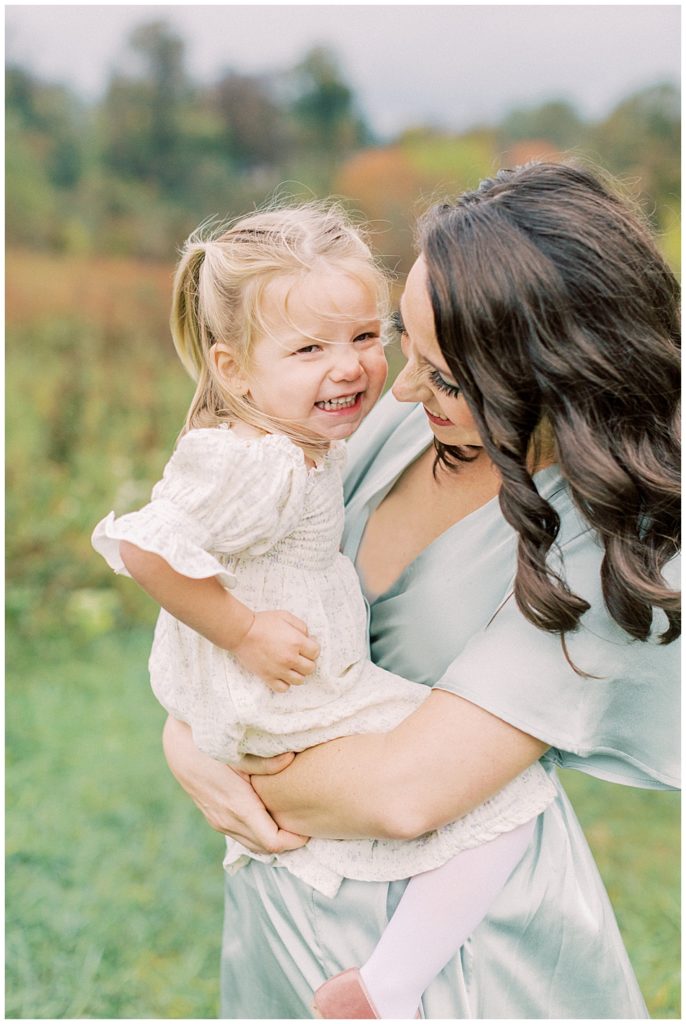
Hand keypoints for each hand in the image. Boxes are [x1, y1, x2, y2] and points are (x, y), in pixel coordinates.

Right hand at [162, 717, 307, 853]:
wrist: (178, 746)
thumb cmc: (210, 746)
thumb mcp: (238, 751)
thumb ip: (265, 761)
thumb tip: (291, 760)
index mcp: (238, 807)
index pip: (273, 842)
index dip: (295, 840)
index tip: (310, 827)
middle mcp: (228, 820)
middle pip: (265, 848)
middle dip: (288, 843)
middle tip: (307, 825)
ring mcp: (219, 821)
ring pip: (252, 844)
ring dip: (272, 839)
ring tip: (292, 822)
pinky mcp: (214, 817)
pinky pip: (241, 835)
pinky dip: (258, 833)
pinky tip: (269, 816)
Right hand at [232, 610, 319, 692]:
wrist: (242, 633)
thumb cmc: (263, 623)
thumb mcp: (285, 616)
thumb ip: (301, 626)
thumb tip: (308, 638)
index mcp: (296, 642)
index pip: (316, 652)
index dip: (312, 648)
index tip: (307, 646)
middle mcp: (290, 658)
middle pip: (310, 668)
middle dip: (307, 661)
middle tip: (300, 656)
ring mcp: (279, 670)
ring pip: (299, 680)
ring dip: (298, 673)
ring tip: (292, 666)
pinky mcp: (268, 677)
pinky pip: (283, 688)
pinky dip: (285, 683)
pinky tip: (282, 674)